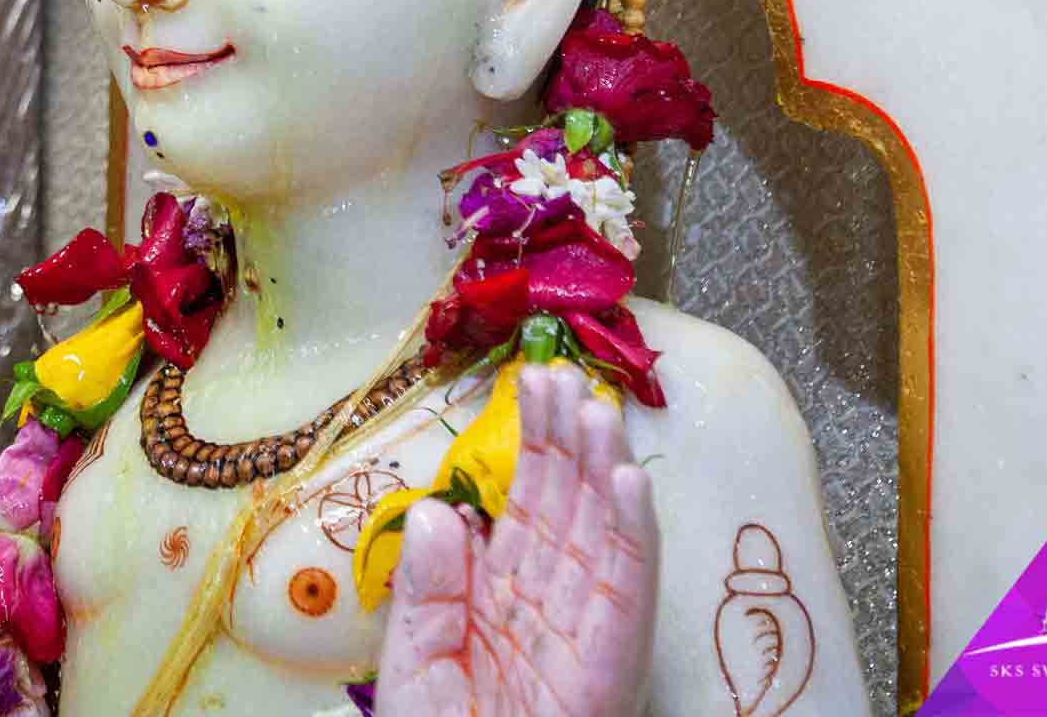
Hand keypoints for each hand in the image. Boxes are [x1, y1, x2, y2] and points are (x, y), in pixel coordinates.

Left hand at [376, 363, 659, 716]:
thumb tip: (444, 511)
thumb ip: (429, 592)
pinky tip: (629, 485)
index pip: (522, 514)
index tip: (534, 383)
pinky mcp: (605, 676)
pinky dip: (631, 542)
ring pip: (600, 541)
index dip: (532, 448)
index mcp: (497, 609)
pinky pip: (622, 602)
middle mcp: (545, 617)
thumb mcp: (414, 668)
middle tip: (570, 371)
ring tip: (602, 406)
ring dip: (604, 472)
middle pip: (566, 515)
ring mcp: (581, 645)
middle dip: (570, 443)